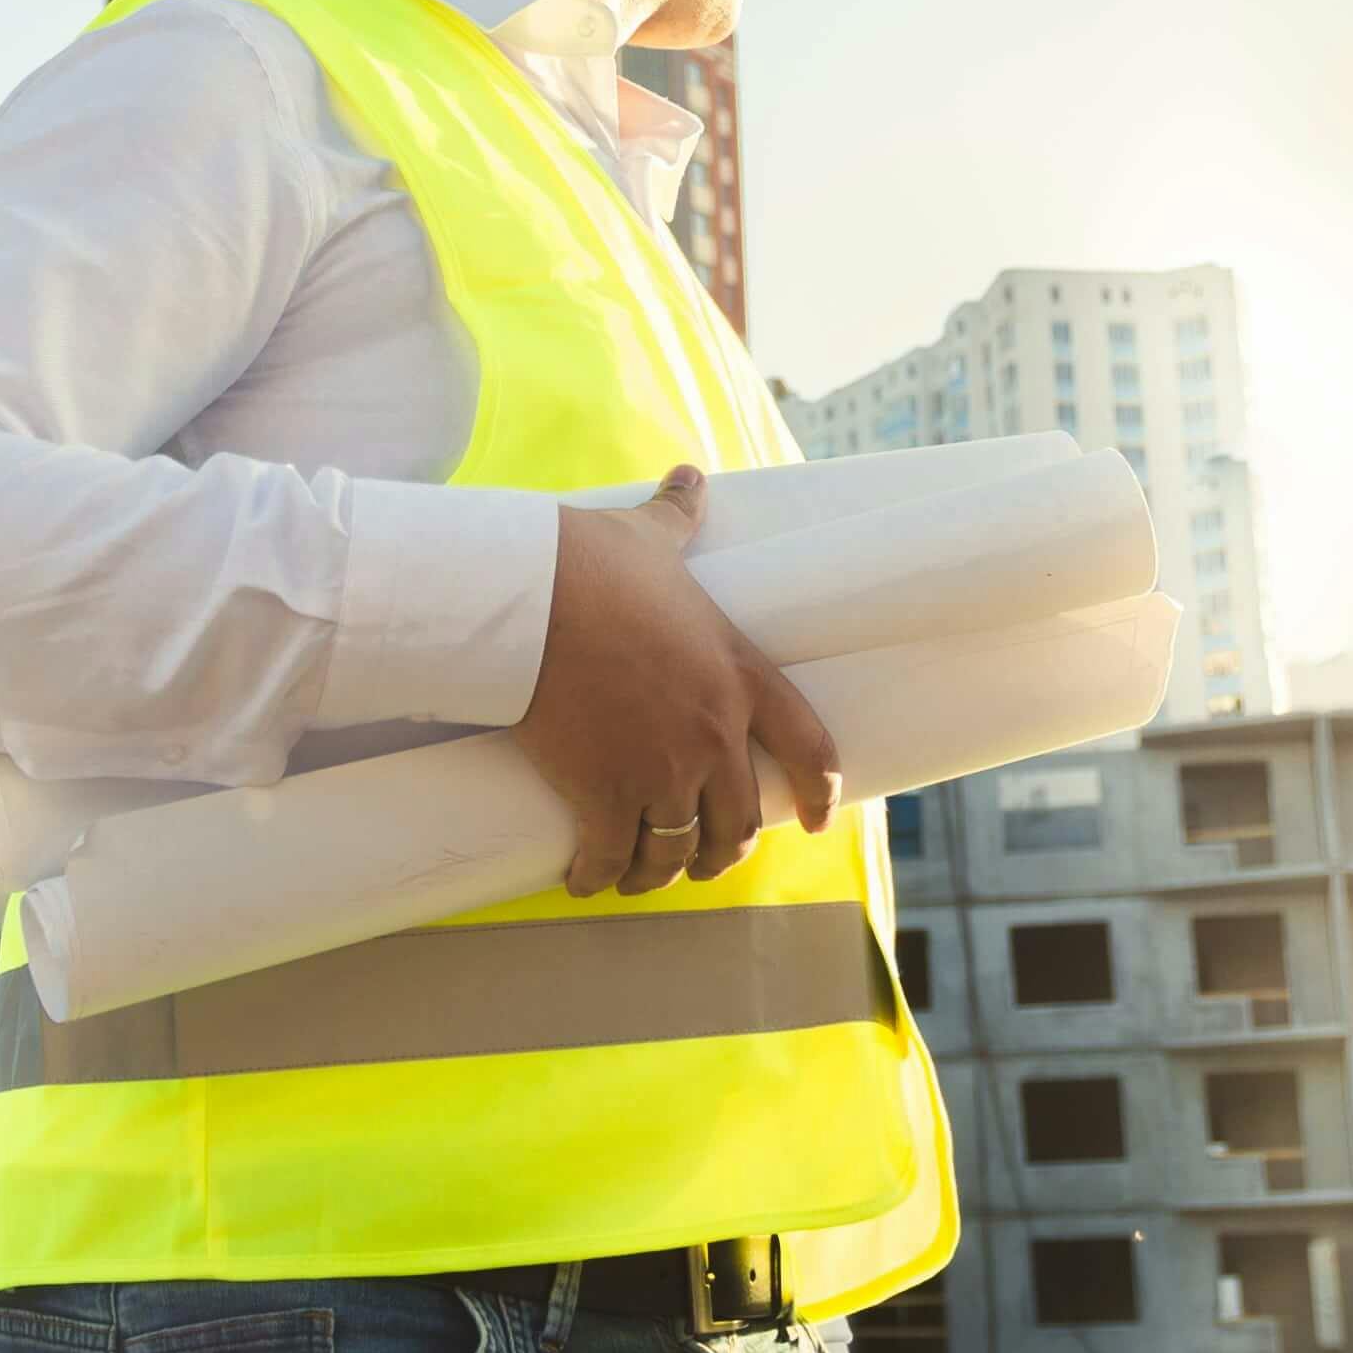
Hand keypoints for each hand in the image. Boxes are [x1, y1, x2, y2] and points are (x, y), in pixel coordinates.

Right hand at [515, 467, 841, 895]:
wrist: (531, 597)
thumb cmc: (591, 562)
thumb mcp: (650, 537)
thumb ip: (679, 516)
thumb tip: (688, 474)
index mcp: (739, 673)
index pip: (809, 744)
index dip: (821, 790)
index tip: (819, 820)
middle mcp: (713, 734)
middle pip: (739, 821)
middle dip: (723, 850)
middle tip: (701, 859)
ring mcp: (661, 770)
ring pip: (678, 850)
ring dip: (661, 872)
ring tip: (639, 875)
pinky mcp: (604, 795)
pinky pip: (613, 858)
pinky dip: (598, 876)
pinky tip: (585, 879)